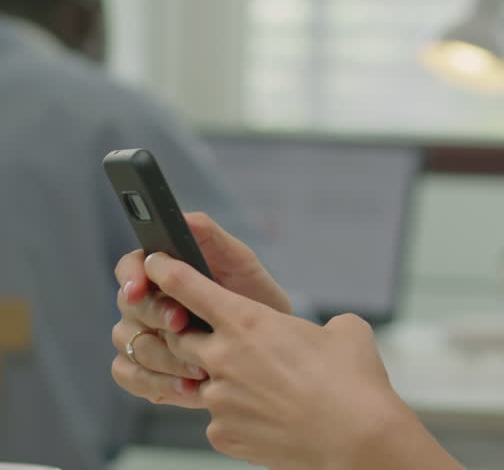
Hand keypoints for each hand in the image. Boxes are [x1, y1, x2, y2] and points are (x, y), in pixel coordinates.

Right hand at [111, 212, 290, 407]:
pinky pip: (129, 375)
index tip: (142, 287)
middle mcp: (145, 303)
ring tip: (200, 366)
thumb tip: (184, 218)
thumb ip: (212, 239)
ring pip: (129, 344)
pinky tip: (189, 388)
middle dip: (155, 315)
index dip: (131, 276)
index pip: (130, 266)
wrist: (273, 346)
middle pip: (128, 307)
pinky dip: (156, 382)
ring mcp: (141, 336)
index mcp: (163, 272)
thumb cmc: (255, 297)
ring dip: (164, 355)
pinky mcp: (144, 370)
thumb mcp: (241, 265)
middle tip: (183, 324)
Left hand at [143, 252, 431, 468]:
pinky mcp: (223, 434)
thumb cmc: (352, 382)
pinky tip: (269, 416)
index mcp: (249, 323)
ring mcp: (219, 400)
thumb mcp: (345, 331)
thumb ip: (323, 325)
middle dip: (187, 335)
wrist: (356, 437)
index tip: (155, 264)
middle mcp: (224, 359)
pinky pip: (218, 420)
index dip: (169, 272)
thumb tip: (328, 332)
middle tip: (216, 338)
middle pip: (179, 338)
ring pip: (201, 382)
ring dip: (222, 380)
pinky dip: (236, 415)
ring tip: (262, 387)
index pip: (192, 289)